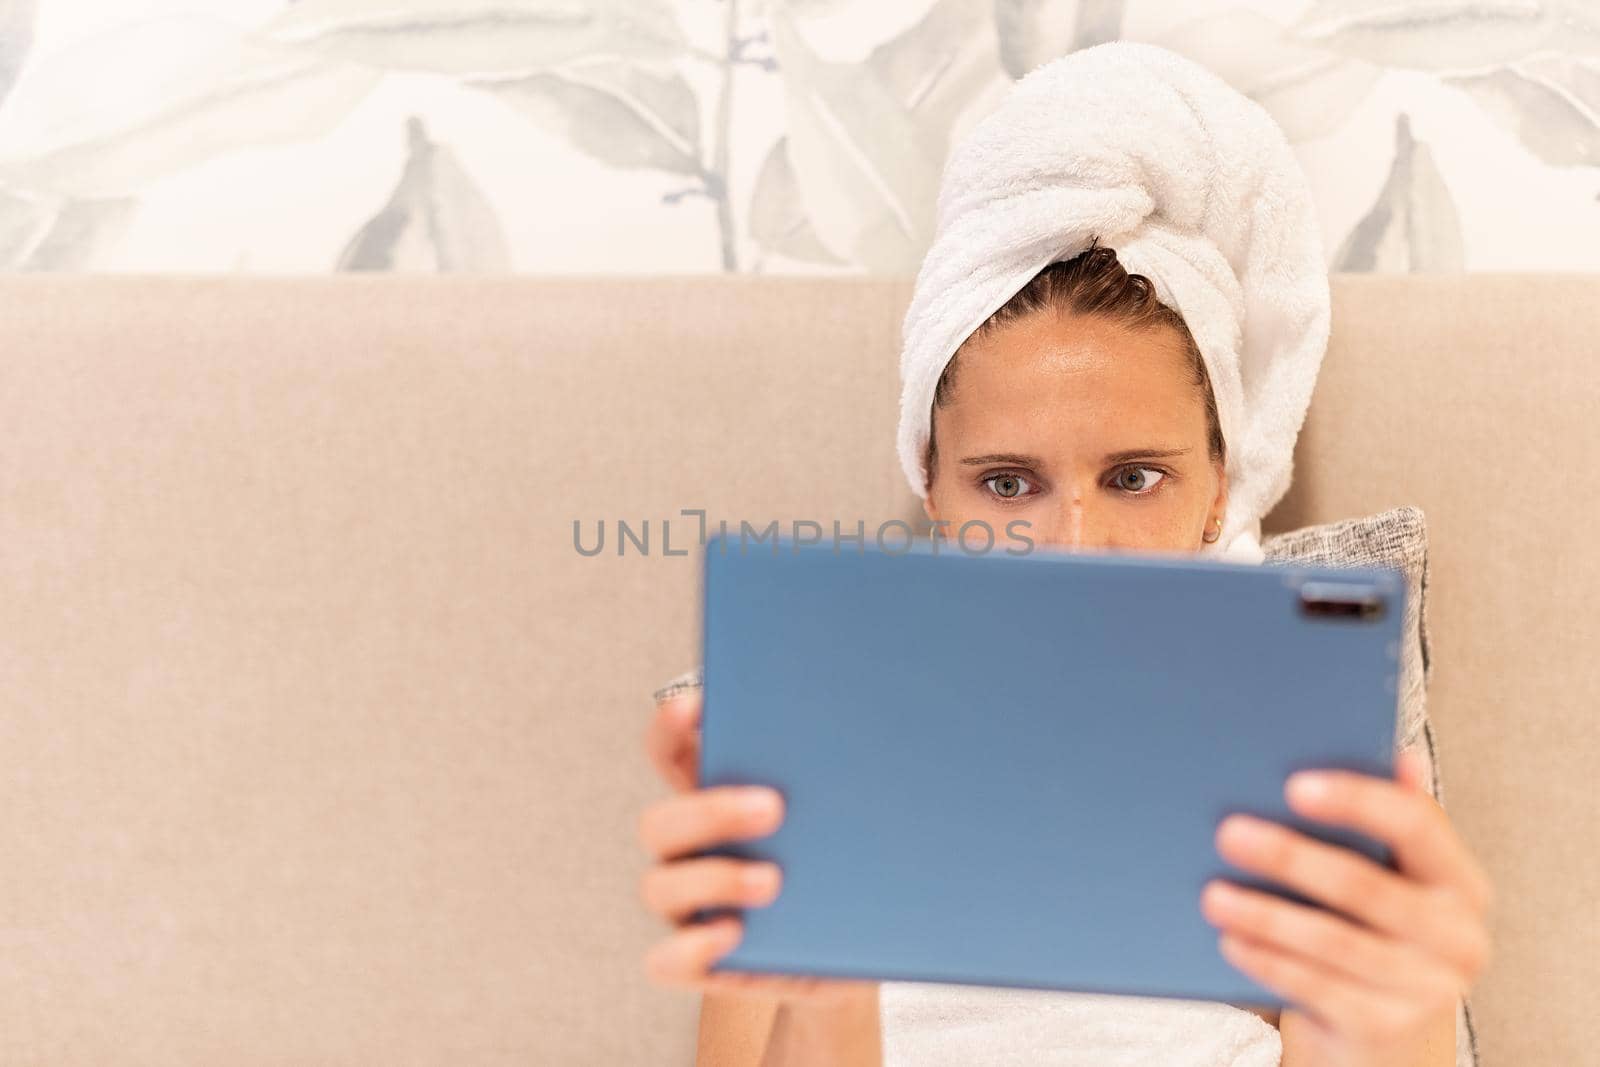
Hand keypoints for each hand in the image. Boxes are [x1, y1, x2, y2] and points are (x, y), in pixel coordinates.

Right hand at [637, 689, 877, 1007]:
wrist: (864, 948)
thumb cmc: (851, 864)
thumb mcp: (855, 814)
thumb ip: (845, 771)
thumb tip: (878, 725)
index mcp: (717, 798)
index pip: (668, 750)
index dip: (668, 724)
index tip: (697, 703)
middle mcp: (692, 851)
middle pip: (660, 822)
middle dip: (710, 811)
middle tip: (774, 807)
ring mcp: (691, 908)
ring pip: (659, 887)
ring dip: (713, 879)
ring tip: (774, 881)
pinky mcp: (704, 962)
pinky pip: (668, 961)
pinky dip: (692, 947)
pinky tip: (735, 933)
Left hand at [1200, 749, 1492, 1065]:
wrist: (1388, 1033)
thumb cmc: (1382, 932)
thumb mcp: (1397, 876)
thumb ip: (1393, 820)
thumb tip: (1399, 755)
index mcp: (1460, 881)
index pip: (1416, 825)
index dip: (1356, 800)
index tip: (1296, 786)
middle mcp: (1456, 936)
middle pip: (1364, 886)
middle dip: (1290, 858)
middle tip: (1229, 834)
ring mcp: (1425, 988)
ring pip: (1333, 941)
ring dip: (1265, 915)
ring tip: (1213, 894)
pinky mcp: (1385, 1028)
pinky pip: (1316, 988)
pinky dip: (1268, 960)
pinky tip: (1232, 940)